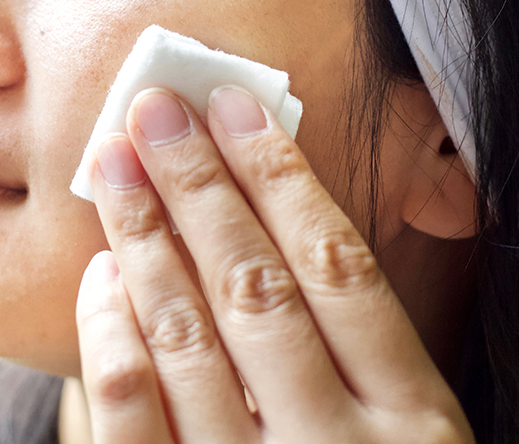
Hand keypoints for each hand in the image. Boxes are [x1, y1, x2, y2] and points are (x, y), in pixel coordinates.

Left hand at [75, 86, 473, 442]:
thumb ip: (374, 359)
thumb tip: (307, 226)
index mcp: (418, 426)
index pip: (340, 268)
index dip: (282, 178)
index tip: (237, 107)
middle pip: (257, 286)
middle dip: (200, 186)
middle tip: (155, 106)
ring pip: (189, 339)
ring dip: (146, 239)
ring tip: (116, 162)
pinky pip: (130, 421)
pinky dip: (111, 340)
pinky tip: (100, 277)